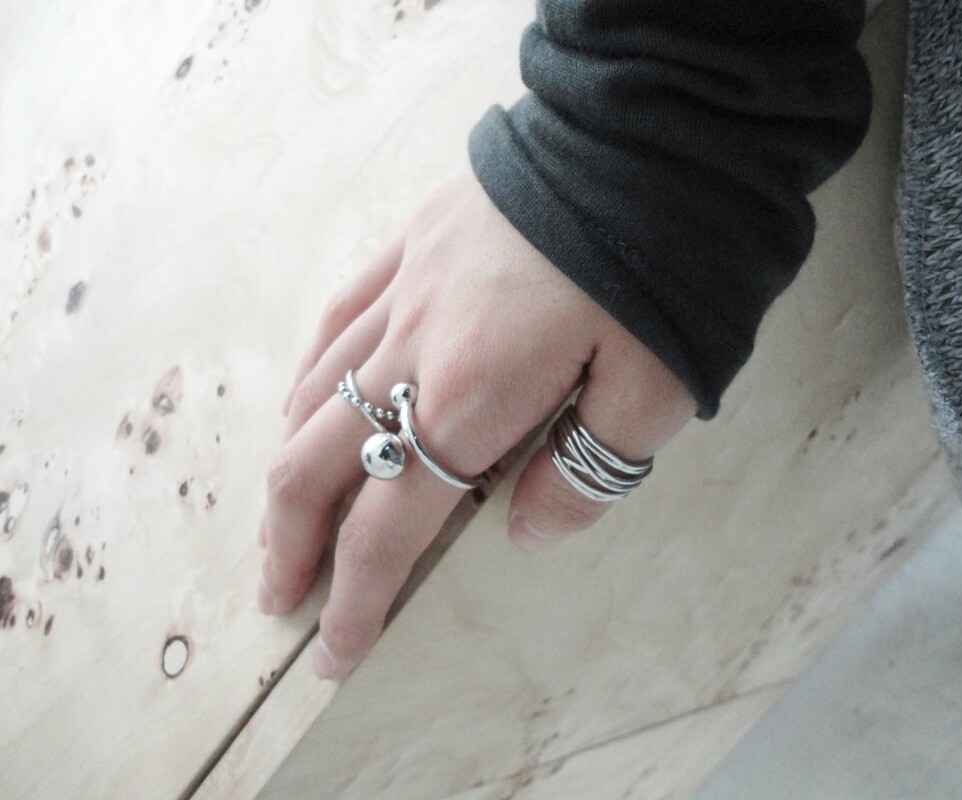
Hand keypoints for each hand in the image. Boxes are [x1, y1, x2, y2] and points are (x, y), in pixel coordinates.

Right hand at [258, 167, 697, 679]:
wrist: (646, 131)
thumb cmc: (664, 263)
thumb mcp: (657, 388)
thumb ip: (588, 473)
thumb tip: (528, 532)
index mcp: (473, 399)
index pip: (389, 526)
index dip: (357, 599)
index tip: (337, 652)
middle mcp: (415, 351)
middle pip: (316, 464)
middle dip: (289, 541)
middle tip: (281, 594)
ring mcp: (403, 291)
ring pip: (311, 393)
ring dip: (289, 464)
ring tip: (286, 512)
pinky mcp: (411, 245)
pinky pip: (335, 319)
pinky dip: (309, 374)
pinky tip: (307, 396)